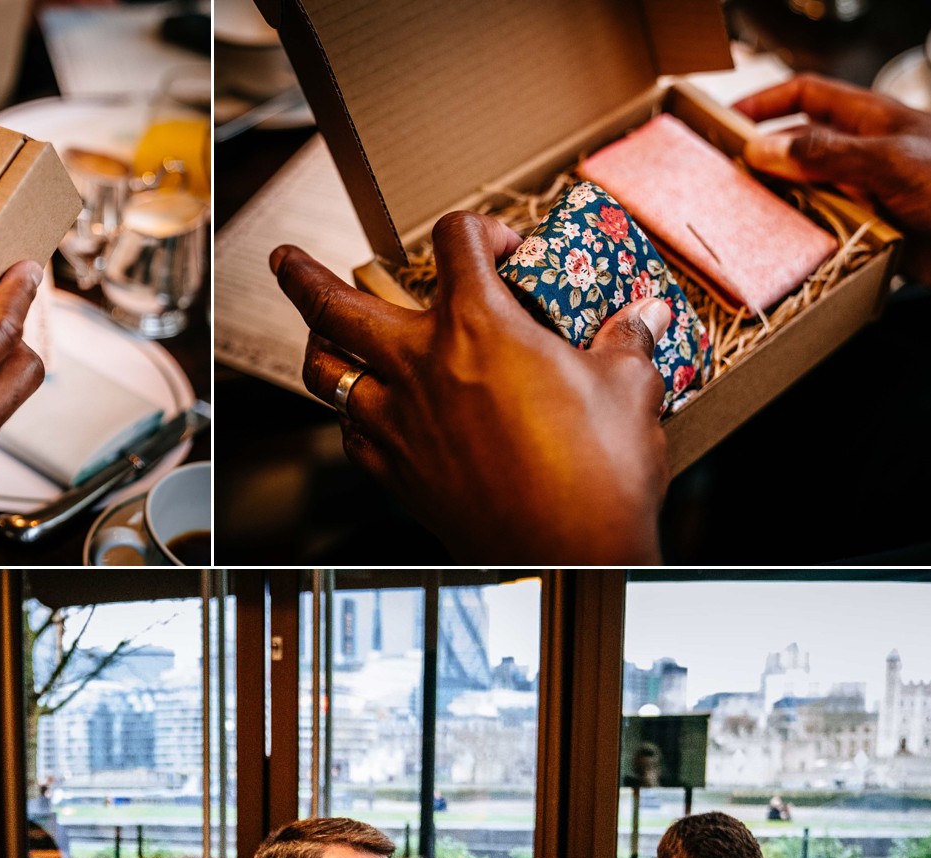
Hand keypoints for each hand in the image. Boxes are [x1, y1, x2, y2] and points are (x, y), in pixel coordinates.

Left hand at [270, 211, 672, 563]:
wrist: (569, 554)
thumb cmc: (600, 471)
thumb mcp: (628, 386)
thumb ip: (626, 341)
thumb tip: (644, 317)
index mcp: (478, 324)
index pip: (454, 240)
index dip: (480, 230)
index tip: (503, 250)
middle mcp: (421, 367)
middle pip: (336, 306)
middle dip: (303, 277)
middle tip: (285, 259)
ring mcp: (399, 423)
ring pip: (326, 374)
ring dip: (318, 348)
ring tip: (318, 336)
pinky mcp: (396, 475)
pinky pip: (351, 434)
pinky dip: (351, 415)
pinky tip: (363, 412)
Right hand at [737, 74, 930, 300]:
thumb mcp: (895, 162)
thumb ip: (831, 153)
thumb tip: (766, 148)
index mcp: (871, 121)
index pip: (807, 96)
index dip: (764, 102)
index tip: (723, 122)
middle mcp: (861, 155)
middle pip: (795, 149)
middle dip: (757, 162)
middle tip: (716, 182)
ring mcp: (863, 195)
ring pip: (801, 196)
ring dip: (773, 208)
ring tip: (735, 222)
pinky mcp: (866, 235)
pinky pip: (818, 236)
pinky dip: (796, 243)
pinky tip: (776, 254)